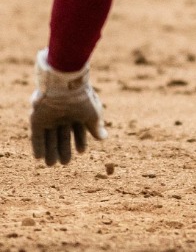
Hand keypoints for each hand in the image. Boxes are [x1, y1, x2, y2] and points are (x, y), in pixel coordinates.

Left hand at [30, 50, 104, 165]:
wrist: (65, 86)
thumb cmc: (83, 99)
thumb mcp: (93, 114)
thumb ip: (96, 127)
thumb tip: (103, 138)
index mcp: (77, 113)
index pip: (78, 130)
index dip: (80, 141)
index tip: (82, 152)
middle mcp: (63, 116)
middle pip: (63, 136)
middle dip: (64, 149)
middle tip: (65, 163)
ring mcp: (49, 118)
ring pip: (50, 137)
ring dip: (50, 150)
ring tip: (51, 165)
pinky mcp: (37, 119)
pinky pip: (37, 135)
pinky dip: (38, 146)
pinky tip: (39, 157)